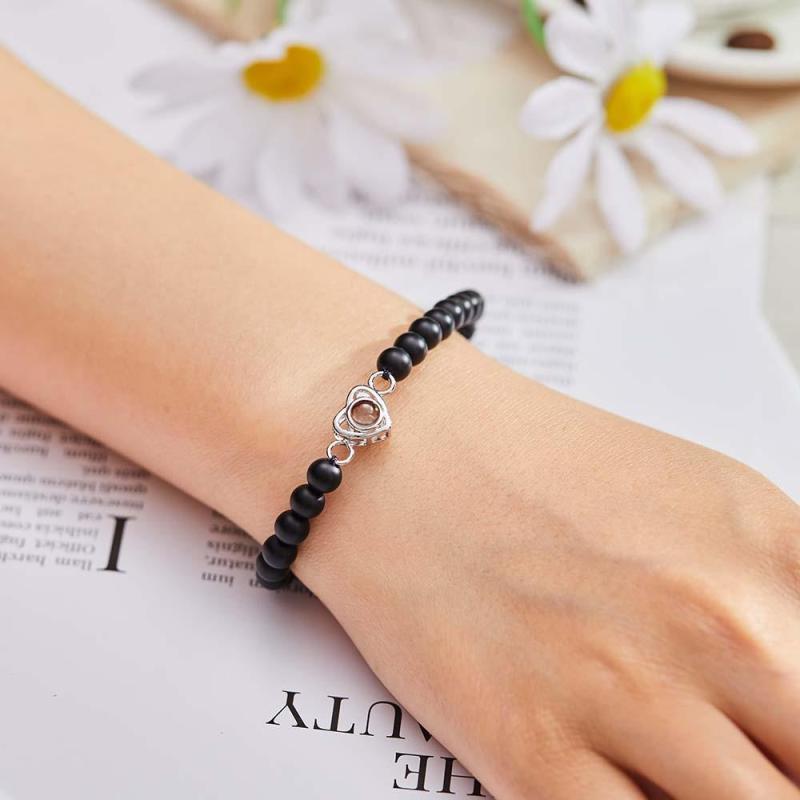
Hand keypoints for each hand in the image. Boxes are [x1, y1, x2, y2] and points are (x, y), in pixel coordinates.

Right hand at [299, 361, 799, 798]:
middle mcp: (714, 632)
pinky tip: (636, 790)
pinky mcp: (535, 755)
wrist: (405, 455)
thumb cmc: (537, 463)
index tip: (787, 734)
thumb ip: (790, 587)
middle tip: (752, 757)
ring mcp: (625, 699)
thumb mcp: (709, 497)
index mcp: (764, 561)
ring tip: (691, 770)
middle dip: (785, 768)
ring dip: (728, 797)